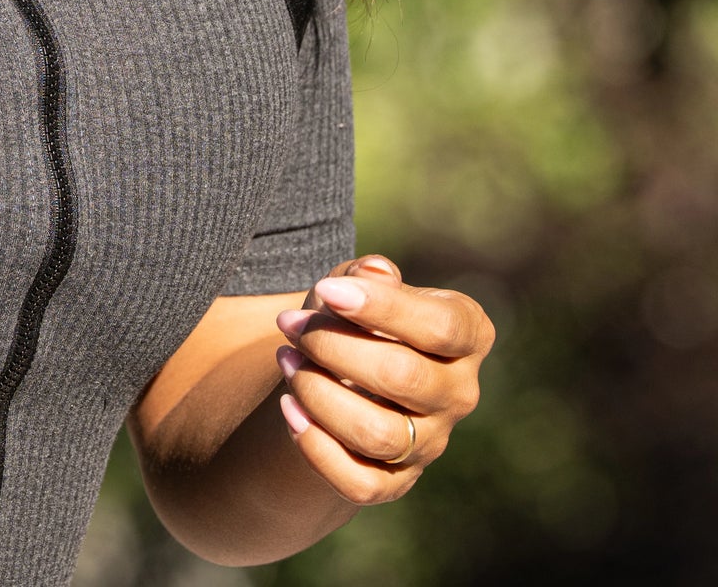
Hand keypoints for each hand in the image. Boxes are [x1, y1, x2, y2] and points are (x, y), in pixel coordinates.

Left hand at [271, 253, 494, 504]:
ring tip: (286, 361)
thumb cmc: (354, 314)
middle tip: (291, 326)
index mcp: (468, 333)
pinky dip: (317, 447)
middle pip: (403, 378)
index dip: (383, 308)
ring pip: (378, 434)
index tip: (326, 291)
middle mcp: (460, 392)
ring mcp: (432, 442)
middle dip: (334, 347)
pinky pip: (361, 482)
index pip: (440, 327)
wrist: (337, 370)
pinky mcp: (398, 480)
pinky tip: (289, 410)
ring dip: (318, 394)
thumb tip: (376, 272)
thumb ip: (366, 274)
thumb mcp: (357, 282)